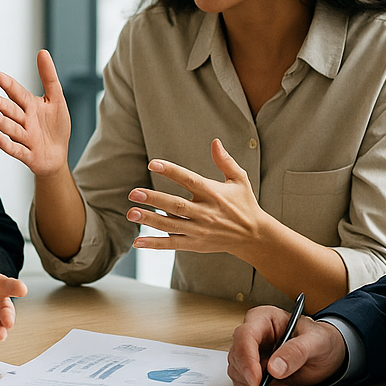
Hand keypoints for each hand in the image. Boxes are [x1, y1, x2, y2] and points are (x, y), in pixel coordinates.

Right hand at [0, 50, 71, 176]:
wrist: (58, 155)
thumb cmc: (55, 127)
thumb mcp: (56, 99)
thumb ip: (48, 77)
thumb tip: (42, 52)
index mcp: (30, 106)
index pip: (17, 93)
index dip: (7, 84)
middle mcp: (24, 121)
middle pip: (11, 111)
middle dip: (2, 105)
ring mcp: (25, 138)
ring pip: (10, 128)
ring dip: (0, 121)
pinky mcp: (27, 154)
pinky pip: (16, 149)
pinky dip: (6, 144)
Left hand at [129, 139, 264, 253]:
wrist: (254, 236)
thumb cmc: (244, 204)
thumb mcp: (240, 180)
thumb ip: (225, 162)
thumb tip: (215, 141)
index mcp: (213, 193)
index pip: (189, 180)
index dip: (171, 171)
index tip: (152, 163)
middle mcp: (205, 212)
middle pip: (176, 205)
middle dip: (154, 199)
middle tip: (133, 193)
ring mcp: (199, 230)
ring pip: (171, 225)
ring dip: (150, 220)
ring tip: (131, 213)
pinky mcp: (195, 244)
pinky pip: (172, 244)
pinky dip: (154, 244)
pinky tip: (137, 242)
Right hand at [227, 305, 347, 385]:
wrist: (328, 353)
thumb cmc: (321, 339)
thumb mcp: (316, 341)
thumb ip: (296, 351)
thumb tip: (274, 368)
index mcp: (262, 319)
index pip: (244, 336)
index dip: (246, 358)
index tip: (256, 380)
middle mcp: (252, 336)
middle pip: (237, 358)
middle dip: (251, 378)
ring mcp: (252, 355)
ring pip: (239, 375)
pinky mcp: (256, 373)